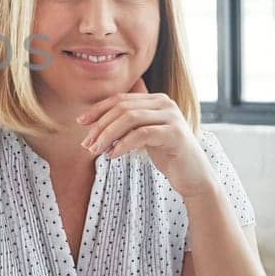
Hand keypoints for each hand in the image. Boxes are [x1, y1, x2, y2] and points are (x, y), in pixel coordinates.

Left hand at [77, 78, 213, 196]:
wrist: (194, 176)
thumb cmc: (167, 155)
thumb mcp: (145, 134)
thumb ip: (128, 124)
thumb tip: (96, 121)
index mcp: (156, 100)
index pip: (120, 99)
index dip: (98, 109)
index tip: (81, 123)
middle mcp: (165, 103)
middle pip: (123, 107)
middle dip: (100, 125)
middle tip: (86, 143)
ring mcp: (172, 117)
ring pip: (130, 118)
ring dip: (108, 135)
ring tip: (96, 150)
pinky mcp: (175, 134)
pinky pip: (141, 134)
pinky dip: (122, 144)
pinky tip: (112, 155)